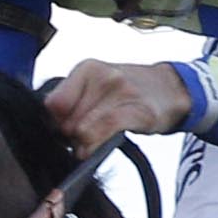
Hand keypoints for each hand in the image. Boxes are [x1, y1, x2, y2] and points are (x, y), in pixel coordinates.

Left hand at [42, 58, 191, 151]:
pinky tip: (94, 149)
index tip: (65, 126)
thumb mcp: (92, 86)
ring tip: (93, 140)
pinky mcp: (139, 112)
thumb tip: (49, 124)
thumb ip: (68, 101)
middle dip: (71, 135)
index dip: (55, 122)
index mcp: (87, 68)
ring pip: (82, 130)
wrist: (168, 89)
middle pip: (68, 121)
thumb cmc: (124, 91)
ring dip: (83, 143)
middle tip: (84, 134)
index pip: (53, 105)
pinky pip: (105, 131)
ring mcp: (123, 92)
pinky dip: (94, 146)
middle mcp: (104, 76)